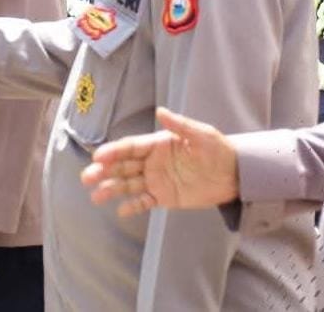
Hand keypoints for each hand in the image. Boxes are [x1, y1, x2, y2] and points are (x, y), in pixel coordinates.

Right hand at [81, 107, 238, 216]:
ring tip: (95, 197)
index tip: (98, 157)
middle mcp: (151, 162)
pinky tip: (119, 211)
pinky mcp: (164, 197)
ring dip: (111, 189)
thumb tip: (160, 111)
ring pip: (128, 185)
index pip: (130, 147)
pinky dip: (132, 206)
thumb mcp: (201, 134)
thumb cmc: (218, 150)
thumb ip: (180, 125)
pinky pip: (144, 202)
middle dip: (103, 171)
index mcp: (156, 144)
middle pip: (122, 166)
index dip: (113, 151)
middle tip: (87, 177)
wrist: (236, 175)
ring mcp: (156, 180)